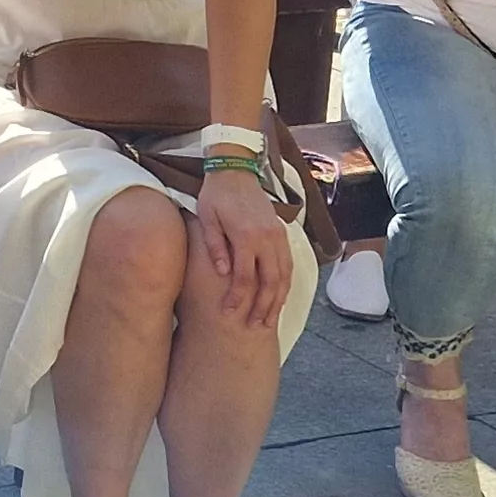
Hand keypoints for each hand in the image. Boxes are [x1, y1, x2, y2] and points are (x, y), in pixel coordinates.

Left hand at [193, 167, 293, 325]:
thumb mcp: (207, 219)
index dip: (238, 299)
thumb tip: (223, 273)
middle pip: (270, 282)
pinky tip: (280, 297)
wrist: (236, 170)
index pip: (245, 277)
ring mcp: (278, 236)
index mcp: (247, 236)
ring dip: (279, 299)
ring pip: (285, 275)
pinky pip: (288, 264)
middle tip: (255, 326)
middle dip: (263, 307)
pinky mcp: (282, 233)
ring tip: (270, 319)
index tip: (229, 313)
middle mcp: (267, 238)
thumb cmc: (216, 195)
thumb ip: (215, 247)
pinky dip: (286, 283)